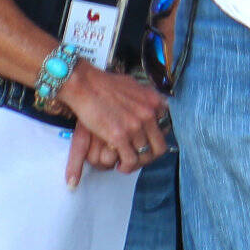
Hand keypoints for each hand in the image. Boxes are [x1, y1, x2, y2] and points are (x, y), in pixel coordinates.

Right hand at [55, 64, 168, 185]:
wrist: (84, 84)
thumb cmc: (103, 83)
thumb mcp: (133, 86)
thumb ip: (145, 99)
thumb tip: (153, 107)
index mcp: (153, 102)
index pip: (165, 129)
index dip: (155, 140)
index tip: (146, 144)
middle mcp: (149, 114)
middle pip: (159, 147)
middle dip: (149, 157)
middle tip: (138, 158)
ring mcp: (135, 126)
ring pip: (144, 156)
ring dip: (136, 163)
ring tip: (127, 163)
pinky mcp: (120, 136)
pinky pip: (130, 160)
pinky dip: (126, 167)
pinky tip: (119, 165)